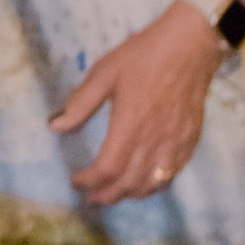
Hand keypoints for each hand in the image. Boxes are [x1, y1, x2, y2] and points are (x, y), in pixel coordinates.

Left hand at [52, 1, 219, 204]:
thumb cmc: (142, 57)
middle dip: (106, 195)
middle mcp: (155, 140)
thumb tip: (55, 126)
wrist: (188, 46)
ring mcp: (175, 143)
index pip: (108, 168)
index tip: (76, 181)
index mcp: (130, 125)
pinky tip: (141, 183)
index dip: (90, 181)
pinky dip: (153, 186)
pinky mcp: (189, 140)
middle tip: (89, 197)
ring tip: (111, 194)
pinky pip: (171, 174)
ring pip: (151, 183)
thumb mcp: (104, 73)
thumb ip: (80, 103)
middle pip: (129, 183)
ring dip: (129, 194)